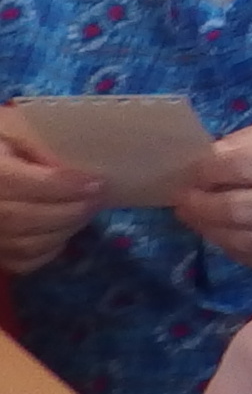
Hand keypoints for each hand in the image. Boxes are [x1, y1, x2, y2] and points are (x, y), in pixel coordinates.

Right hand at [0, 120, 102, 273]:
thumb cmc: (4, 147)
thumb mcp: (13, 132)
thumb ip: (37, 143)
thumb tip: (70, 162)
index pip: (16, 182)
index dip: (60, 185)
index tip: (96, 182)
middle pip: (24, 218)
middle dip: (71, 210)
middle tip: (100, 198)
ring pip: (27, 244)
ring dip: (67, 229)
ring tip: (89, 211)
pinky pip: (25, 262)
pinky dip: (52, 250)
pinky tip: (67, 230)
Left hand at [178, 119, 251, 275]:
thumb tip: (213, 154)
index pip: (245, 167)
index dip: (208, 168)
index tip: (190, 166)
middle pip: (239, 208)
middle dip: (199, 203)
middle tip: (180, 195)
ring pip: (244, 239)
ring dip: (208, 228)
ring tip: (192, 214)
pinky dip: (230, 247)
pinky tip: (220, 233)